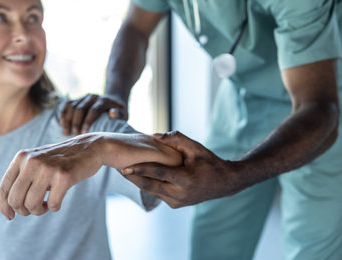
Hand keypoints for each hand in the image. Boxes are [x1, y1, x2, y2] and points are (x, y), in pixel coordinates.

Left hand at [0, 133, 104, 219]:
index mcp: (22, 157)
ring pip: (32, 204)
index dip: (4, 206)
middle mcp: (32, 161)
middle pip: (15, 199)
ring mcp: (48, 168)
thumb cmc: (61, 160)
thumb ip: (21, 178)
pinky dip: (54, 207)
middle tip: (34, 209)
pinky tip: (58, 200)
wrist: (89, 147)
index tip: (10, 217)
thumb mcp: (37, 161)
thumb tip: (8, 208)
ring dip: (38, 211)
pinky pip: (52, 204)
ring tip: (45, 205)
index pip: (4, 187)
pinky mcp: (64, 176)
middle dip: (23, 211)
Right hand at [60, 94, 127, 135]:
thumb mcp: (123, 113)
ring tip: (65, 133)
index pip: (93, 111)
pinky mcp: (79, 99)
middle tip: (74, 136)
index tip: (84, 133)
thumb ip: (119, 114)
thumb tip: (111, 113)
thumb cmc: (119, 111)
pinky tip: (61, 124)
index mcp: (103, 101)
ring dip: (67, 120)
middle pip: (80, 108)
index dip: (87, 122)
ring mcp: (84, 97)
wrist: (114, 98)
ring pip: (72, 106)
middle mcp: (92, 97)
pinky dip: (63, 113)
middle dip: (75, 123)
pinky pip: (68, 104)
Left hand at [122, 131, 242, 207]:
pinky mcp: (175, 204)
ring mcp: (178, 202)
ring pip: (152, 191)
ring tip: (124, 171)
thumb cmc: (209, 162)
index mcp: (186, 179)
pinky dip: (148, 185)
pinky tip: (138, 176)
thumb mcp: (196, 147)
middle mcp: (181, 194)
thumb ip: (176, 139)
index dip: (141, 170)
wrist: (223, 183)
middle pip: (150, 186)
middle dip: (133, 178)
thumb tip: (155, 135)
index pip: (158, 174)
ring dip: (138, 182)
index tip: (125, 166)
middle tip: (118, 168)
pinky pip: (158, 193)